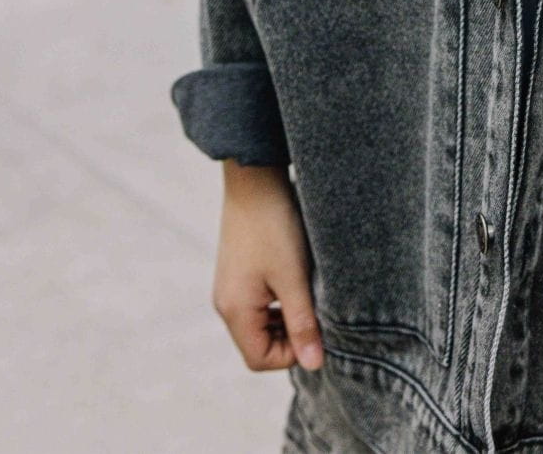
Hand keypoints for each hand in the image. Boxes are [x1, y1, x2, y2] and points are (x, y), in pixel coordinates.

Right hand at [213, 160, 323, 372]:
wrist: (255, 177)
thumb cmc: (274, 226)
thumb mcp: (293, 277)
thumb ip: (302, 323)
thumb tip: (314, 365)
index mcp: (234, 310)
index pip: (260, 359)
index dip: (292, 354)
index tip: (316, 329)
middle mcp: (226, 302)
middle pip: (259, 344)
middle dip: (290, 336)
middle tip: (316, 310)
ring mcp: (230, 287)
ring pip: (261, 323)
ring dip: (287, 317)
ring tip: (308, 292)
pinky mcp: (238, 272)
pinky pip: (258, 303)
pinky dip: (279, 301)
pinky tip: (297, 278)